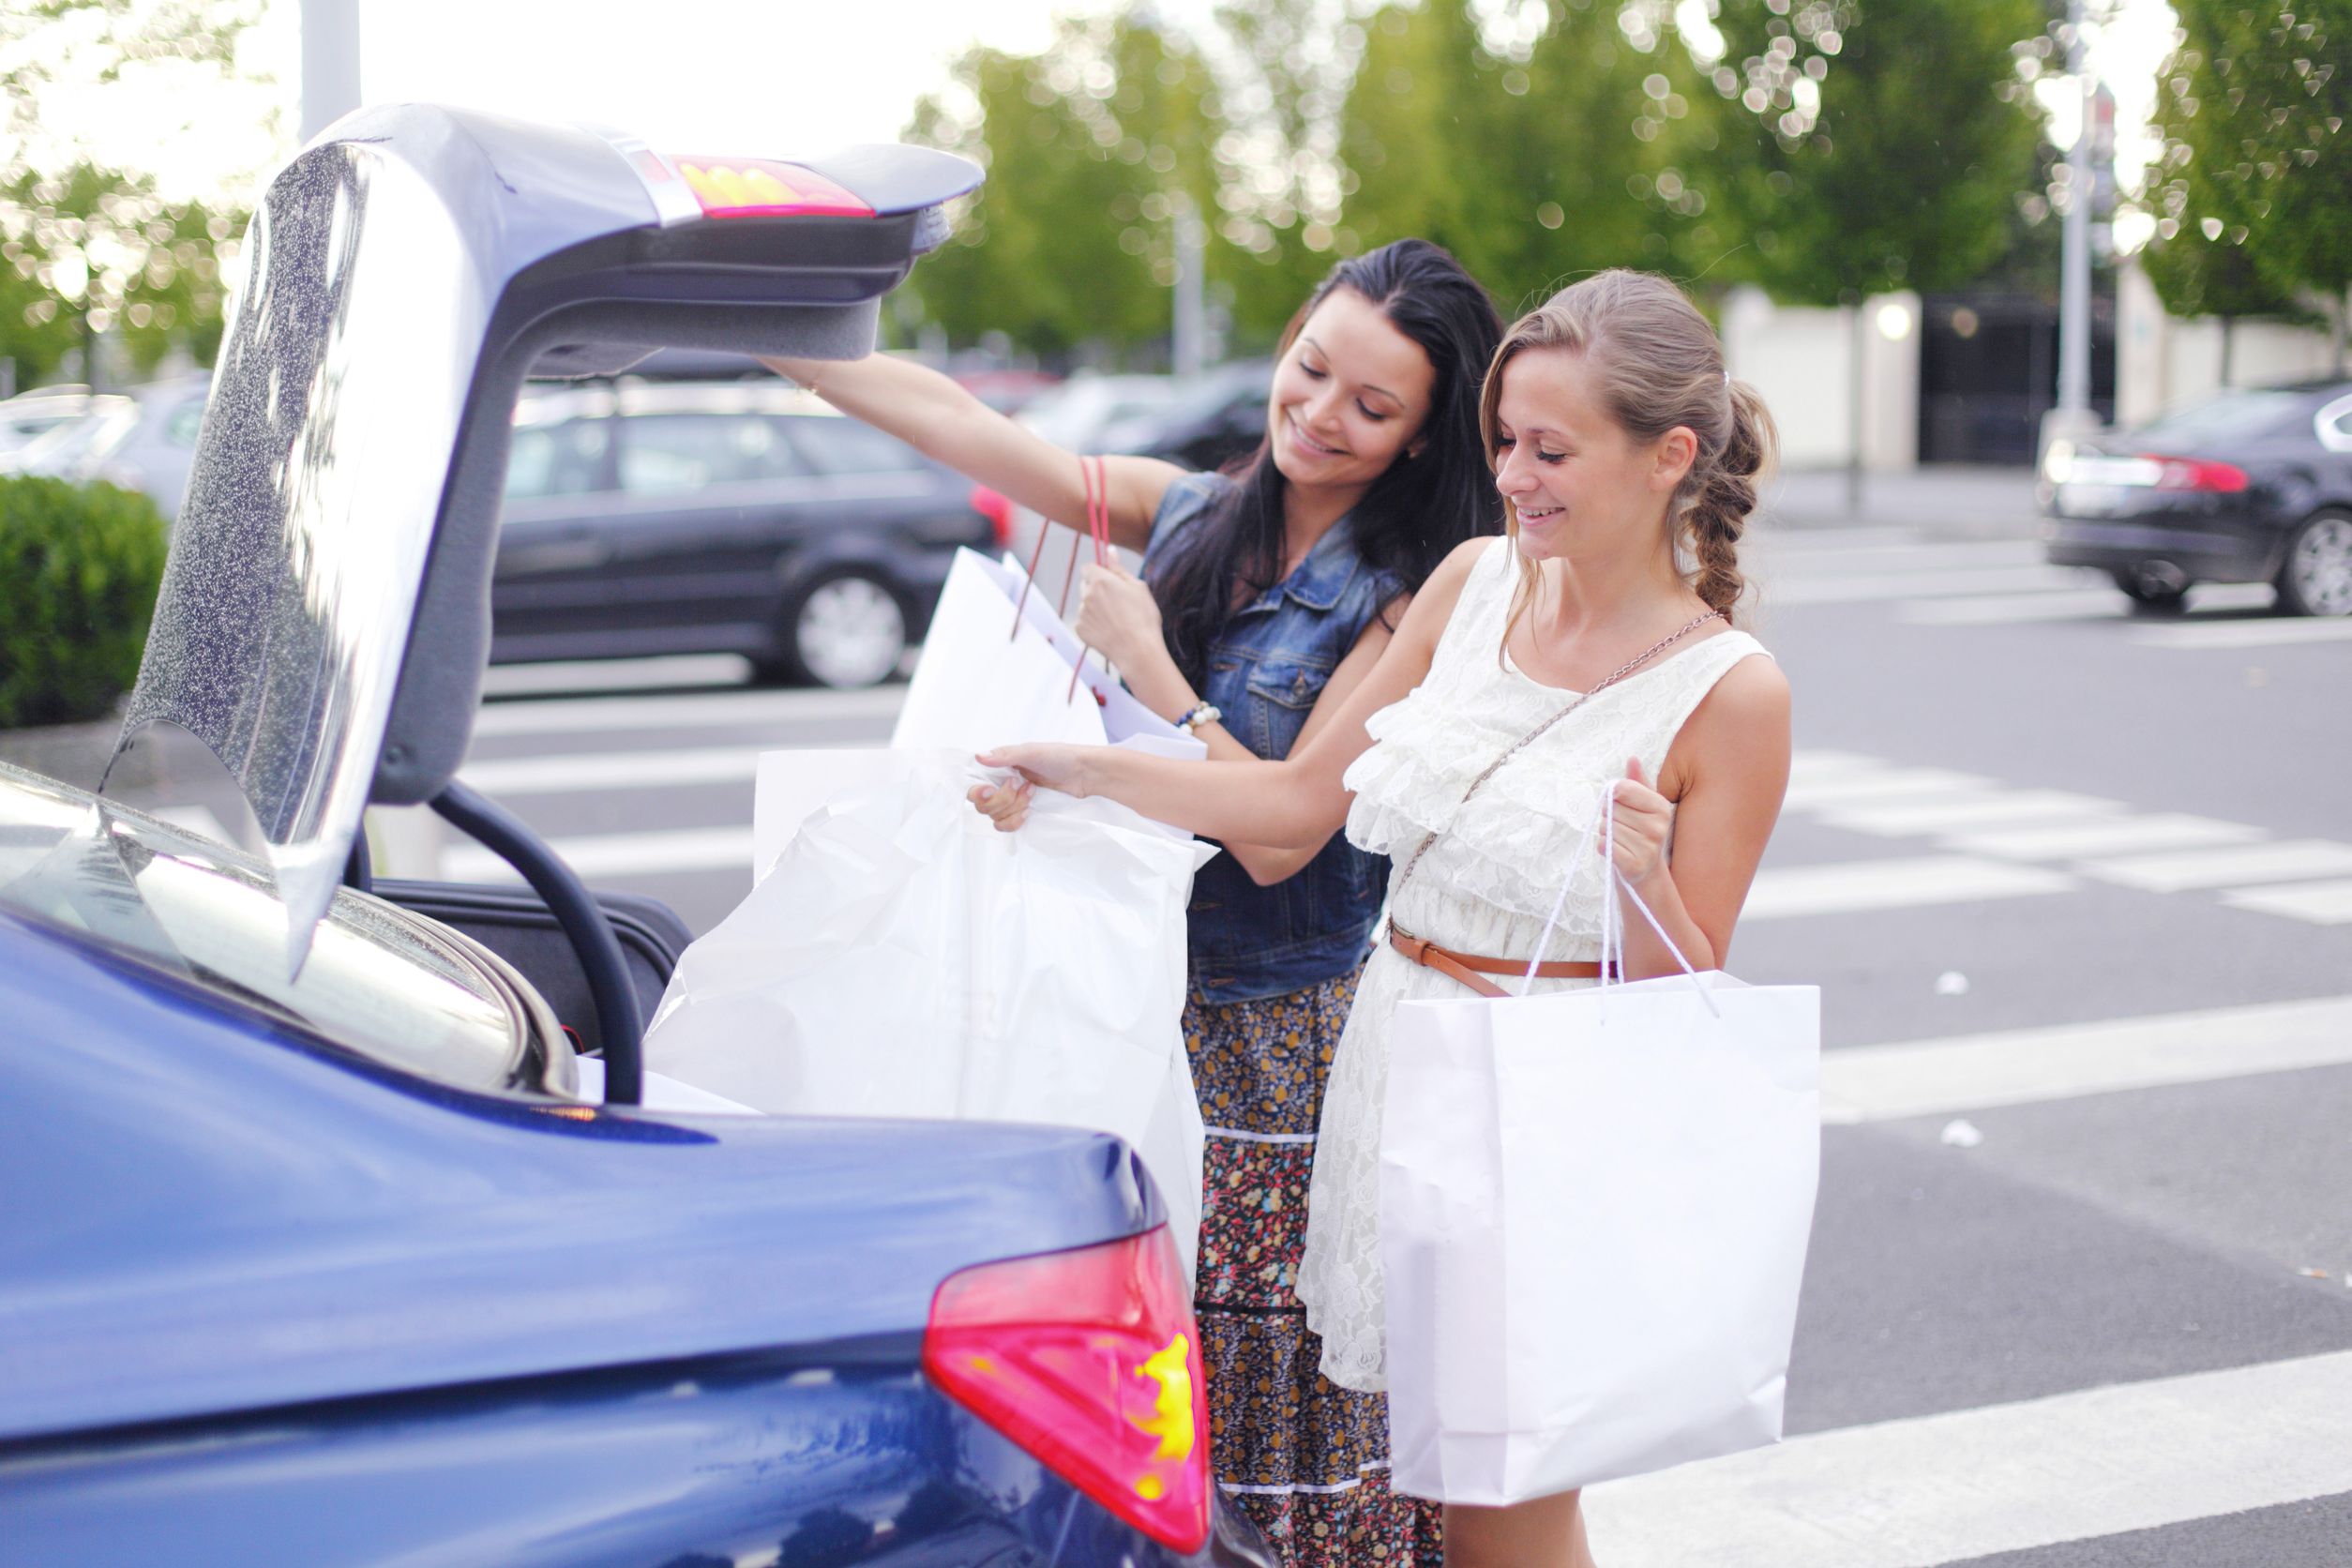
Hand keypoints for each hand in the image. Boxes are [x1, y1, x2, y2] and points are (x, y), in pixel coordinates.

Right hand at [969, 743, 1090, 832]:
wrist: (1084, 775)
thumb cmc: (1060, 757)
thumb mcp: (1032, 751)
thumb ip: (1005, 755)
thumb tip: (979, 756)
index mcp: (998, 767)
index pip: (973, 785)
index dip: (978, 792)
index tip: (990, 790)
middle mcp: (1000, 784)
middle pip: (982, 805)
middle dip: (1003, 799)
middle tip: (1024, 785)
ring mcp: (1011, 801)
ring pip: (994, 817)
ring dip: (1013, 808)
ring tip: (1032, 794)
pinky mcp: (1021, 814)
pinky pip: (1005, 826)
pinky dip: (1016, 821)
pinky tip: (1029, 812)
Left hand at [1072, 559, 1165, 677]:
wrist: (1138, 651)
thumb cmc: (1143, 617)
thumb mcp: (1137, 587)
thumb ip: (1119, 569)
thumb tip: (1109, 550)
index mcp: (1100, 580)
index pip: (1088, 567)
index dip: (1098, 572)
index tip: (1109, 579)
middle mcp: (1086, 595)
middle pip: (1085, 584)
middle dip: (1096, 588)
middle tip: (1116, 601)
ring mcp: (1081, 613)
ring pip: (1086, 604)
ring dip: (1096, 607)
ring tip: (1117, 620)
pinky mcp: (1080, 629)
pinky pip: (1084, 621)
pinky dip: (1094, 623)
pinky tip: (1110, 630)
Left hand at [1609, 758, 1673, 885]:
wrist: (1645, 869)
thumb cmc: (1640, 830)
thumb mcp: (1642, 803)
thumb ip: (1635, 781)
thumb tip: (1632, 759)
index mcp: (1661, 806)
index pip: (1622, 789)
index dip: (1613, 795)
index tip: (1619, 803)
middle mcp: (1658, 827)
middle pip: (1612, 809)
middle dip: (1610, 816)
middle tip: (1623, 827)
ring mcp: (1648, 848)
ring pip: (1606, 827)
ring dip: (1606, 832)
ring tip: (1622, 839)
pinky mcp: (1634, 865)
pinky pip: (1604, 844)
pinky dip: (1604, 846)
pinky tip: (1617, 850)